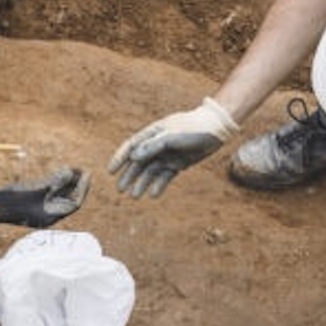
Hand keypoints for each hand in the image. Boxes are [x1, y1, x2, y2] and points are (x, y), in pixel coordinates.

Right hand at [0, 167, 90, 227]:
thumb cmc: (13, 201)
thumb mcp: (37, 189)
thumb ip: (55, 181)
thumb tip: (72, 171)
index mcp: (51, 217)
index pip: (73, 203)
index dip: (82, 188)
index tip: (87, 174)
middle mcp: (48, 214)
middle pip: (69, 198)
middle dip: (77, 184)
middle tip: (84, 170)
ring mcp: (41, 208)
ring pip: (61, 194)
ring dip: (68, 182)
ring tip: (76, 169)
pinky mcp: (34, 201)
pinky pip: (51, 192)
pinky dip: (58, 182)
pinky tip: (63, 171)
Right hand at [107, 98, 238, 198]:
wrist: (215, 130)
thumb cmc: (192, 129)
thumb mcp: (171, 137)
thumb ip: (152, 146)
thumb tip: (133, 157)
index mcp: (152, 134)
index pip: (131, 146)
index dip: (119, 158)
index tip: (110, 172)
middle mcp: (157, 145)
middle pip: (138, 162)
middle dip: (129, 176)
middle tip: (121, 190)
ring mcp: (167, 155)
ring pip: (150, 172)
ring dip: (142, 183)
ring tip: (135, 196)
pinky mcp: (178, 164)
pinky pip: (165, 176)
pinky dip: (159, 185)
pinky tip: (153, 195)